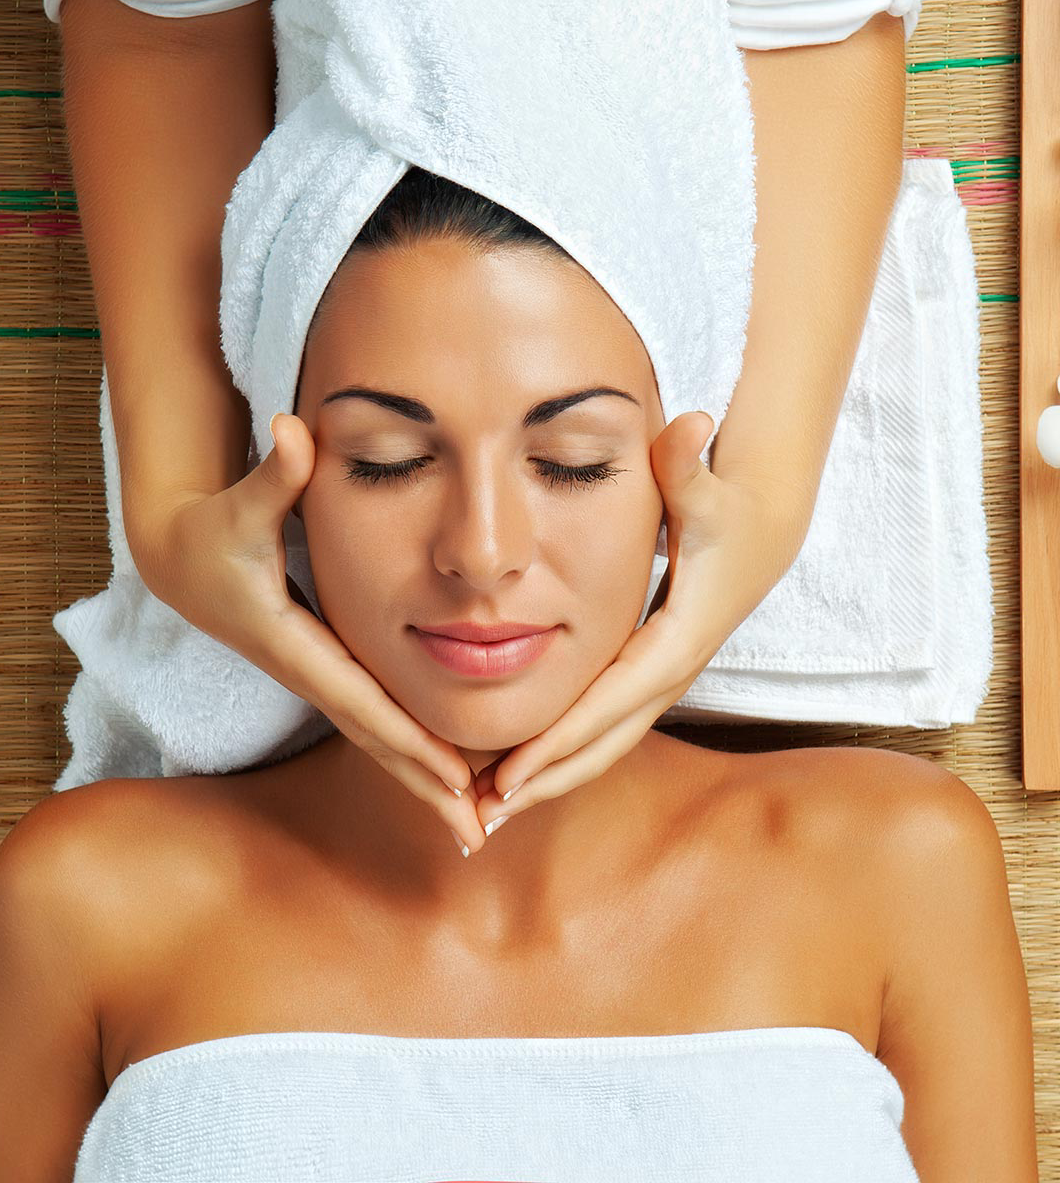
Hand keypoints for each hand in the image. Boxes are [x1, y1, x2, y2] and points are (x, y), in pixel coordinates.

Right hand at [129, 413, 487, 851]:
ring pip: (380, 737)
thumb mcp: (240, 504)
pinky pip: (377, 717)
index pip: (365, 703)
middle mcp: (313, 670)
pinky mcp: (328, 667)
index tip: (454, 782)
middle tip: (479, 833)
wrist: (180, 561)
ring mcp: (322, 674)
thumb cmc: (212, 532)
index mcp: (297, 645)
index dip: (410, 743)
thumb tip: (292, 430)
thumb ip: (273, 475)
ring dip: (424, 780)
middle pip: (378, 740)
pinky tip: (446, 771)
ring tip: (474, 820)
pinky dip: (411, 750)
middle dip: (426, 787)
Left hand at [470, 410, 810, 837]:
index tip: (507, 777)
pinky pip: (602, 726)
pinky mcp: (648, 674)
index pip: (608, 704)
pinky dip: (562, 755)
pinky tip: (518, 768)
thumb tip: (693, 423)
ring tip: (486, 808)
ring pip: (601, 745)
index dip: (558, 743)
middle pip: (602, 744)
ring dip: (548, 779)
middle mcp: (667, 671)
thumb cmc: (727, 508)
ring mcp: (659, 678)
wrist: (762, 528)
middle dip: (543, 782)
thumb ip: (690, 465)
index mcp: (675, 640)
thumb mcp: (708, 488)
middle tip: (479, 819)